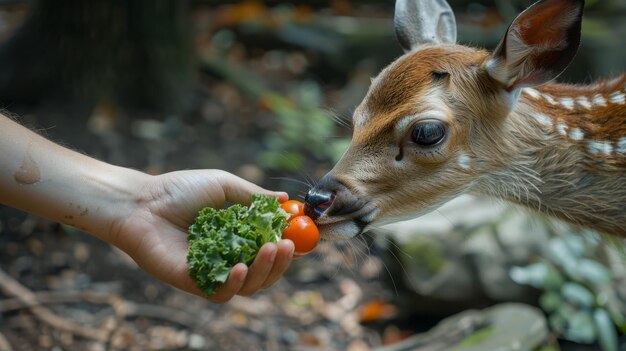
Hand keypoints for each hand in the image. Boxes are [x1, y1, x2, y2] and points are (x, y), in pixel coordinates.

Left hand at [110, 170, 294, 302]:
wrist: (141, 203)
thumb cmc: (179, 191)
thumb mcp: (222, 185)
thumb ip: (253, 197)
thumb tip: (286, 202)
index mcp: (238, 236)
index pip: (270, 248)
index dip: (290, 247)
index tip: (304, 237)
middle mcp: (229, 257)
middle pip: (265, 272)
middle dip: (282, 262)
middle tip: (289, 246)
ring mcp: (213, 272)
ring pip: (249, 285)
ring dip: (265, 271)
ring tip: (271, 249)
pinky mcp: (195, 283)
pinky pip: (223, 293)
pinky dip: (237, 283)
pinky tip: (242, 267)